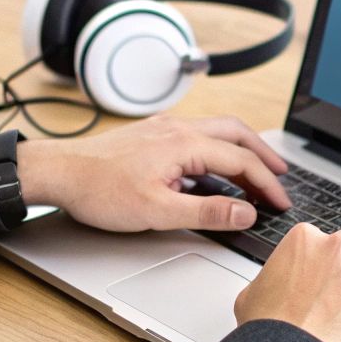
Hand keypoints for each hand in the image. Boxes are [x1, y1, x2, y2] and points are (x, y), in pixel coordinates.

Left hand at [15, 115, 292, 231]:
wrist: (59, 172)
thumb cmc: (99, 190)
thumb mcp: (158, 211)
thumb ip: (207, 211)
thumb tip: (245, 212)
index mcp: (185, 144)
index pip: (241, 161)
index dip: (267, 184)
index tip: (280, 203)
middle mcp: (178, 129)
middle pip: (237, 134)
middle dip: (264, 155)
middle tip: (281, 176)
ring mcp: (164, 129)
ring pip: (218, 130)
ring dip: (242, 149)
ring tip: (256, 169)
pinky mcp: (153, 135)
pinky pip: (199, 134)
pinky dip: (220, 148)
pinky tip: (214, 167)